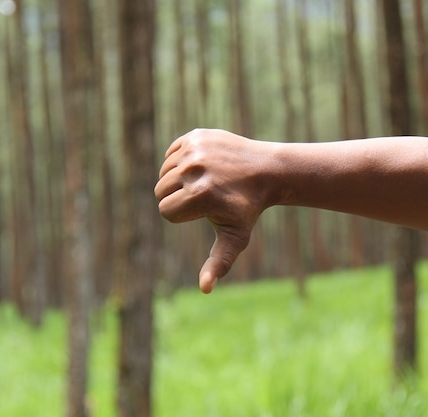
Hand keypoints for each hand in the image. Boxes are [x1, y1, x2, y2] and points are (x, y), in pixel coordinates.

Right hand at [154, 129, 274, 292]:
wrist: (266, 170)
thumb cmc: (247, 209)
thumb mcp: (234, 237)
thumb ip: (217, 263)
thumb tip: (205, 290)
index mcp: (199, 195)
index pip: (166, 211)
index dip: (184, 215)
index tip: (206, 210)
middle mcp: (194, 169)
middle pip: (161, 191)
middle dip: (178, 197)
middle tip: (206, 195)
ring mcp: (194, 149)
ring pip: (164, 172)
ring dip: (179, 179)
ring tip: (206, 180)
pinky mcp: (195, 135)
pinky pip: (171, 153)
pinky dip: (181, 160)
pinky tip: (204, 165)